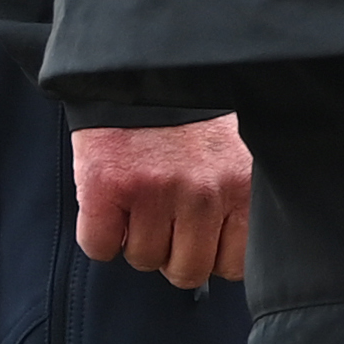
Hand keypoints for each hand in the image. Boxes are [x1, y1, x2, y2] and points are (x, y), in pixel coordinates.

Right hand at [73, 115, 251, 286]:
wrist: (144, 72)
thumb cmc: (196, 120)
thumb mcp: (238, 158)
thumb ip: (240, 202)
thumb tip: (230, 257)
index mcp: (243, 187)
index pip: (235, 264)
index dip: (213, 255)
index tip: (203, 235)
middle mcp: (203, 193)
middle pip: (188, 272)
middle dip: (174, 254)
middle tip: (167, 222)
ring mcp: (155, 190)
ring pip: (144, 259)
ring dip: (137, 241)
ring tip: (141, 204)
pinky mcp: (108, 185)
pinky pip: (100, 247)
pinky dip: (101, 236)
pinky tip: (112, 207)